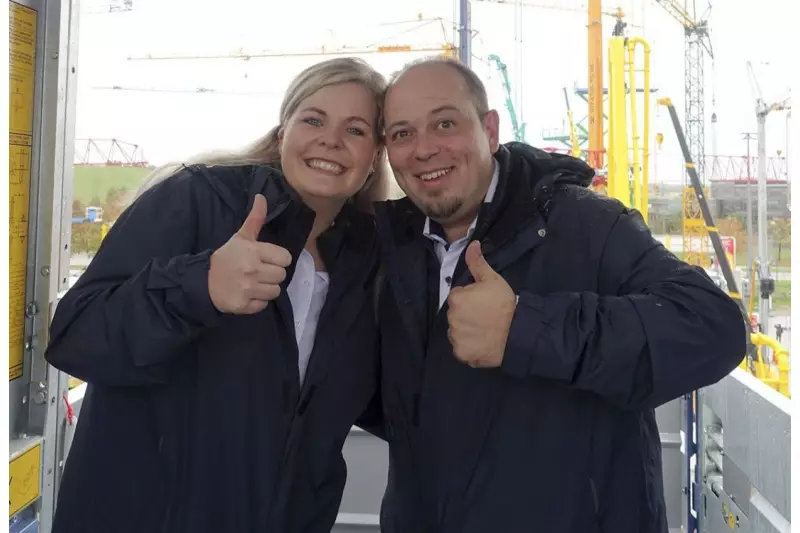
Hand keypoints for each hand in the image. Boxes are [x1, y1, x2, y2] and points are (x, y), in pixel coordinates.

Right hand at [208, 194, 291, 313]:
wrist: (203, 281)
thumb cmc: (226, 258)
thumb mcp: (240, 237)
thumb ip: (255, 219)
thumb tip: (261, 197)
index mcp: (254, 251)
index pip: (285, 258)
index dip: (278, 259)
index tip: (267, 259)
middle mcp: (252, 270)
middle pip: (282, 275)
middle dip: (272, 274)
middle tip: (259, 271)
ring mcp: (248, 289)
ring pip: (275, 291)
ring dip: (267, 288)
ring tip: (254, 283)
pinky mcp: (243, 305)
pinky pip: (264, 305)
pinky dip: (257, 302)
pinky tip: (247, 294)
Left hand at [447, 240, 516, 367]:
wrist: (517, 333)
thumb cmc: (505, 304)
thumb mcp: (492, 280)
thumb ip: (478, 262)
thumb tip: (472, 244)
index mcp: (456, 298)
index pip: (458, 296)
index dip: (471, 298)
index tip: (484, 303)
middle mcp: (451, 318)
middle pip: (456, 314)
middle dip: (467, 314)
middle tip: (486, 316)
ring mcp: (456, 337)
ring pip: (458, 331)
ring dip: (467, 331)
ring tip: (485, 330)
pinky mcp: (461, 353)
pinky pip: (461, 349)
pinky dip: (469, 347)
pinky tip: (483, 342)